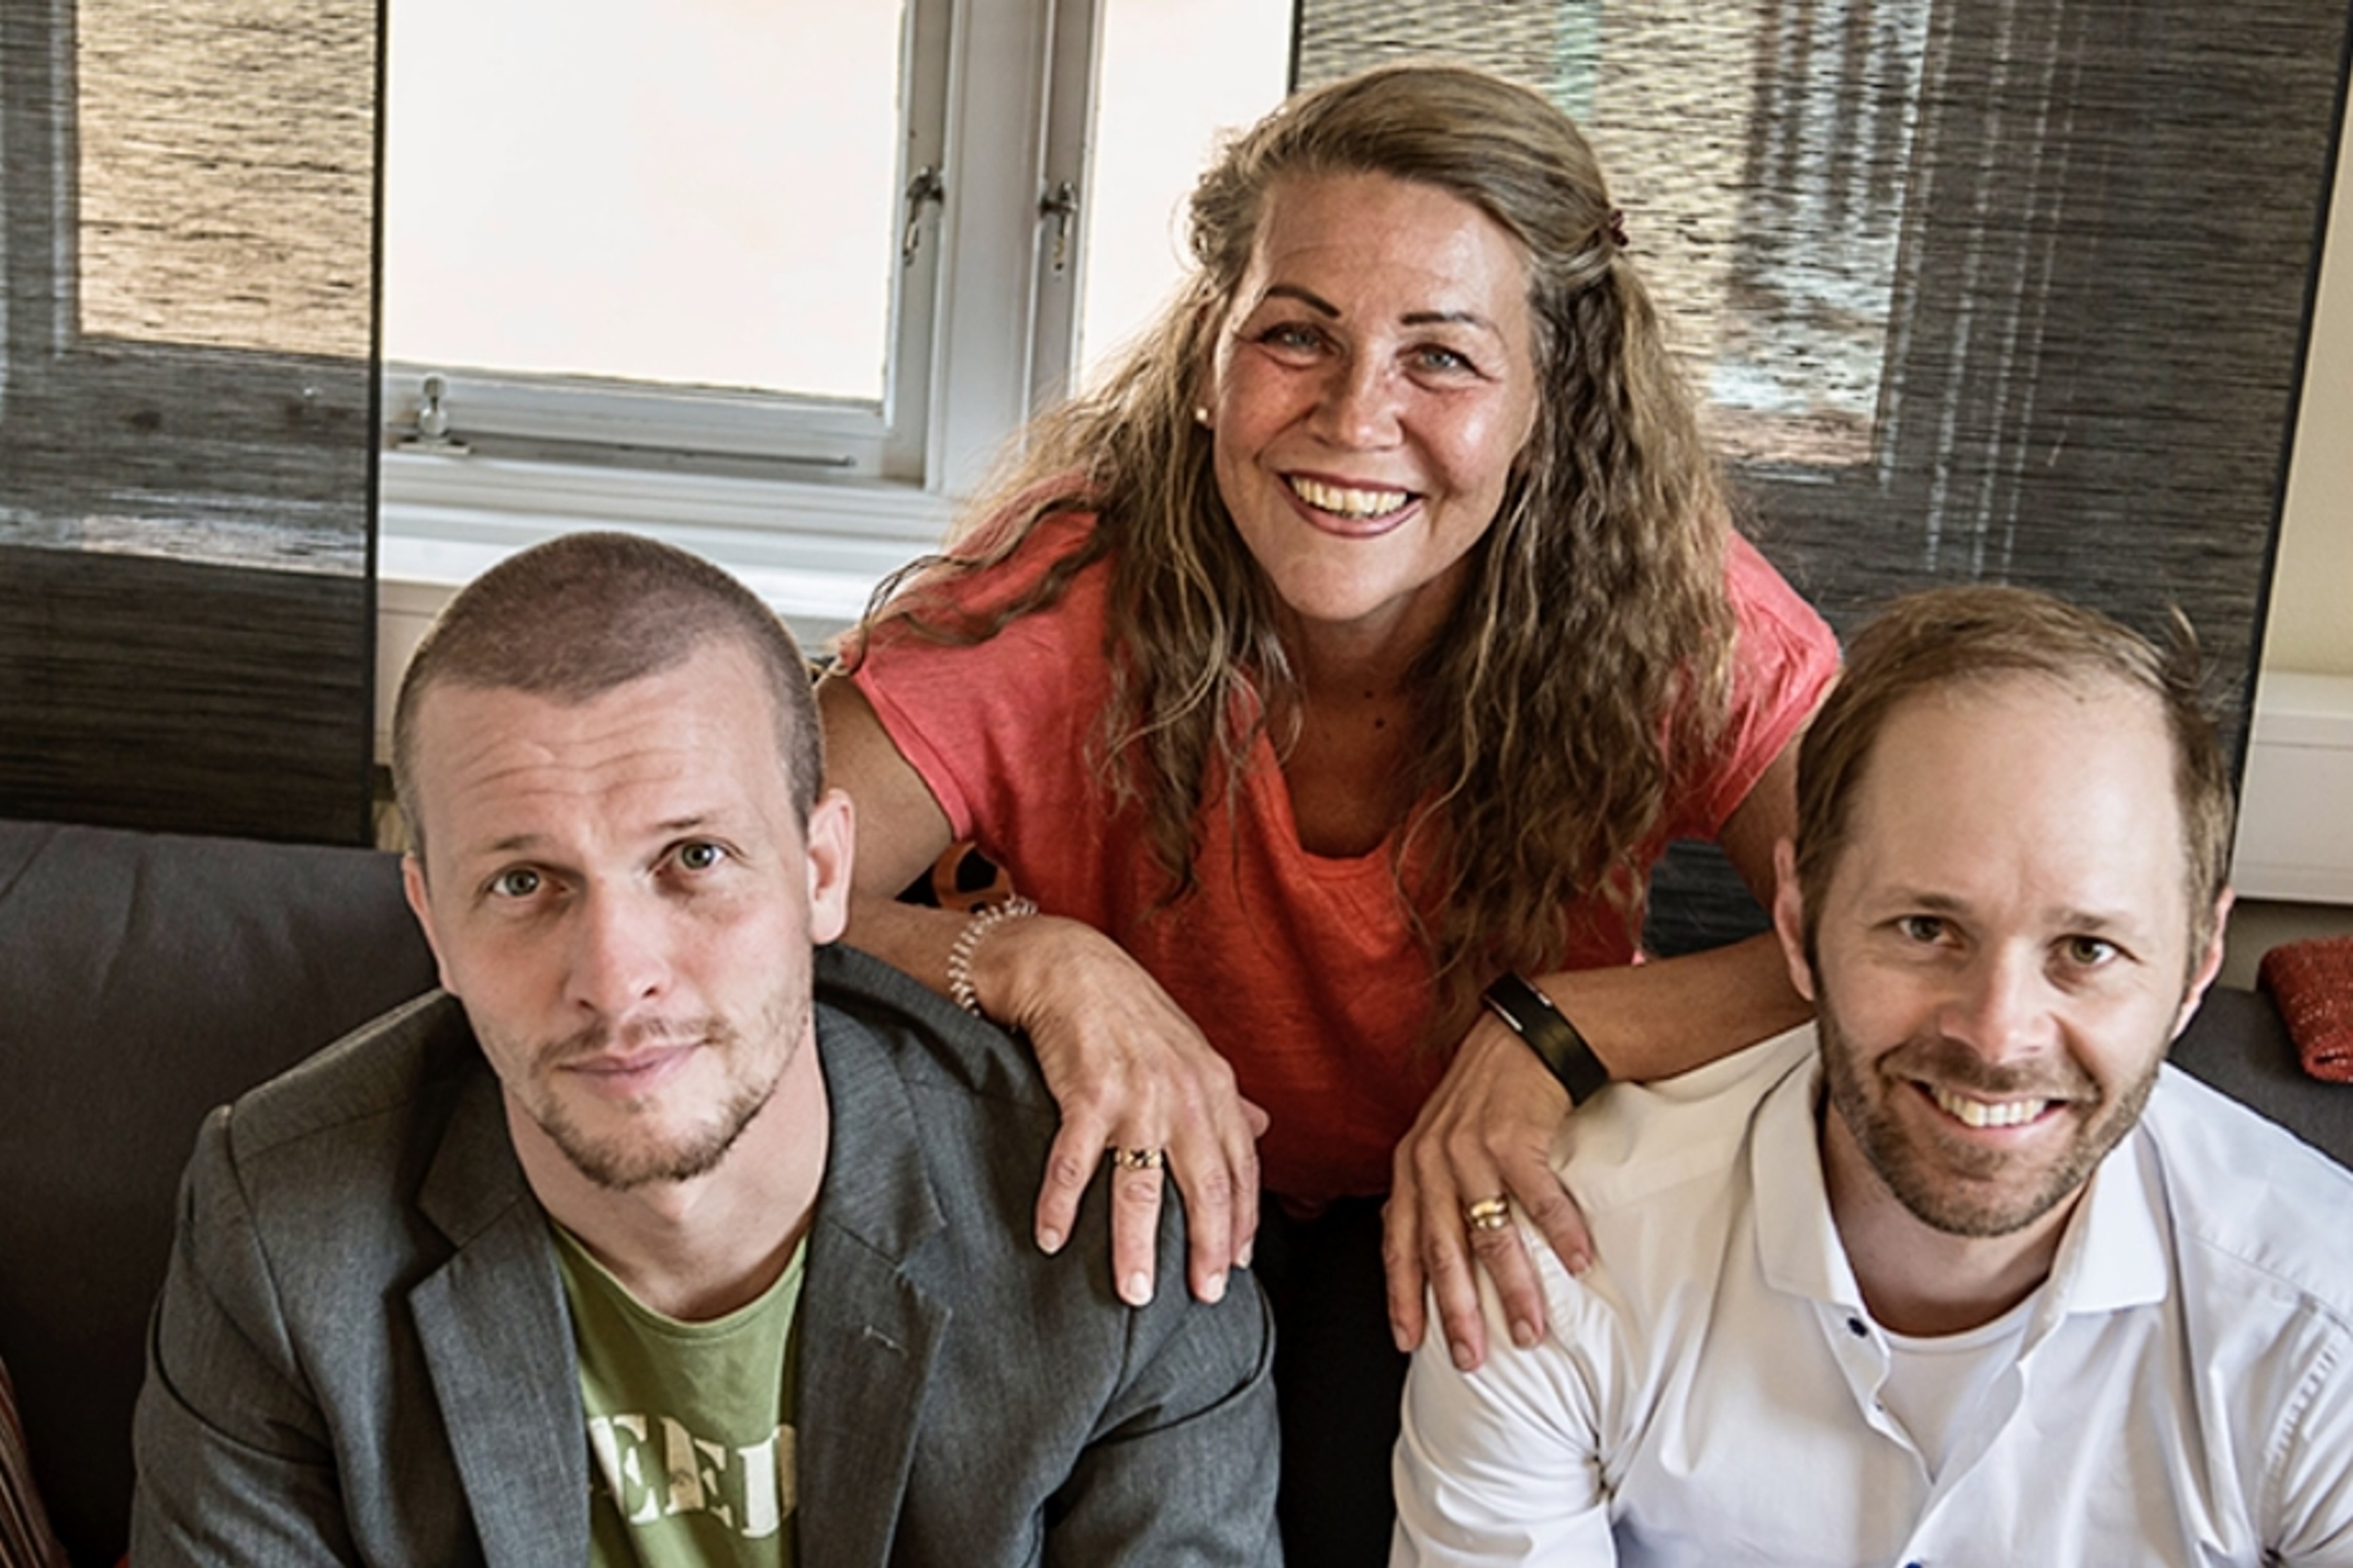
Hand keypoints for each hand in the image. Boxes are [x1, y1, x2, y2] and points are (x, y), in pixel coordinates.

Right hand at [983, 915, 1267, 1307]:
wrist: (1072, 967)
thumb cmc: (1132, 1015)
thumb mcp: (1193, 1051)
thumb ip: (1228, 1099)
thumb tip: (1265, 1128)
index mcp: (1215, 1089)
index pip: (1241, 1168)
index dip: (1241, 1221)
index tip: (1235, 1267)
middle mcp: (1184, 1095)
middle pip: (1205, 1186)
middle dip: (1206, 1248)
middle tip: (1204, 1298)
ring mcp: (1136, 1096)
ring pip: (1140, 1187)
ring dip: (1135, 1245)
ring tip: (1132, 1292)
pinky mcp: (1086, 1094)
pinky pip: (1074, 1164)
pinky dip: (1060, 1205)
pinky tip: (1051, 1239)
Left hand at [1385, 1011, 1589, 1371]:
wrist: (1524, 1037)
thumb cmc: (1486, 1100)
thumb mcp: (1440, 1141)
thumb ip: (1429, 1193)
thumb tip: (1424, 1258)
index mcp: (1410, 1166)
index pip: (1397, 1241)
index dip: (1402, 1294)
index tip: (1409, 1343)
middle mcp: (1433, 1159)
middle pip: (1442, 1250)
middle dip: (1457, 1311)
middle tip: (1472, 1358)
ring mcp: (1473, 1147)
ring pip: (1491, 1233)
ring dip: (1514, 1288)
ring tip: (1532, 1330)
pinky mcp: (1516, 1135)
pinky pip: (1540, 1197)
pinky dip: (1561, 1233)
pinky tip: (1580, 1264)